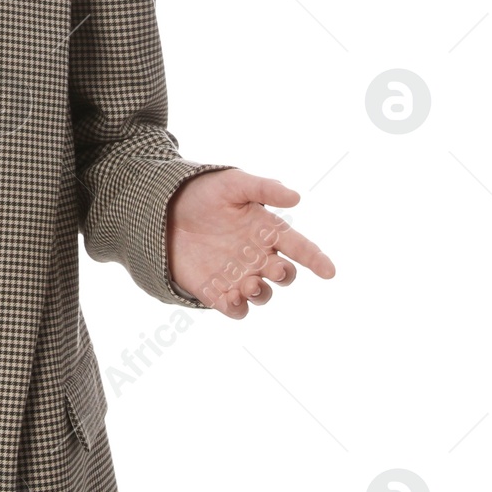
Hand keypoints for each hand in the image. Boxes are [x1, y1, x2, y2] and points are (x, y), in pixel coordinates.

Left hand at [166, 169, 333, 319]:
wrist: (162, 208)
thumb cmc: (203, 193)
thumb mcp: (233, 183)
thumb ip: (264, 188)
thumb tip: (296, 196)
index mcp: (267, 231)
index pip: (299, 247)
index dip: (316, 259)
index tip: (329, 271)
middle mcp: (257, 256)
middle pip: (283, 274)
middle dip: (284, 275)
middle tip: (275, 268)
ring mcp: (237, 274)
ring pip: (262, 294)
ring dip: (261, 293)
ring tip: (249, 284)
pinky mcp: (215, 289)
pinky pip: (234, 308)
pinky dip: (237, 308)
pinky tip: (231, 299)